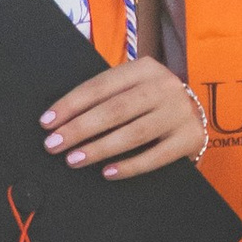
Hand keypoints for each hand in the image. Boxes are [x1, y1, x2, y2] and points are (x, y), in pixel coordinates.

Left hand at [41, 56, 211, 178]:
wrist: (195, 114)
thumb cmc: (150, 104)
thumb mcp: (132, 89)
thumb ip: (106, 98)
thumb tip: (60, 121)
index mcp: (145, 68)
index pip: (100, 86)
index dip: (71, 104)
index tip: (47, 122)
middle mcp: (165, 86)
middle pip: (115, 110)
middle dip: (80, 128)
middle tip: (53, 145)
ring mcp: (180, 112)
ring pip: (134, 133)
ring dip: (99, 148)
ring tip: (74, 159)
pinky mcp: (190, 138)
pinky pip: (156, 156)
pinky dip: (130, 166)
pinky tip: (107, 172)